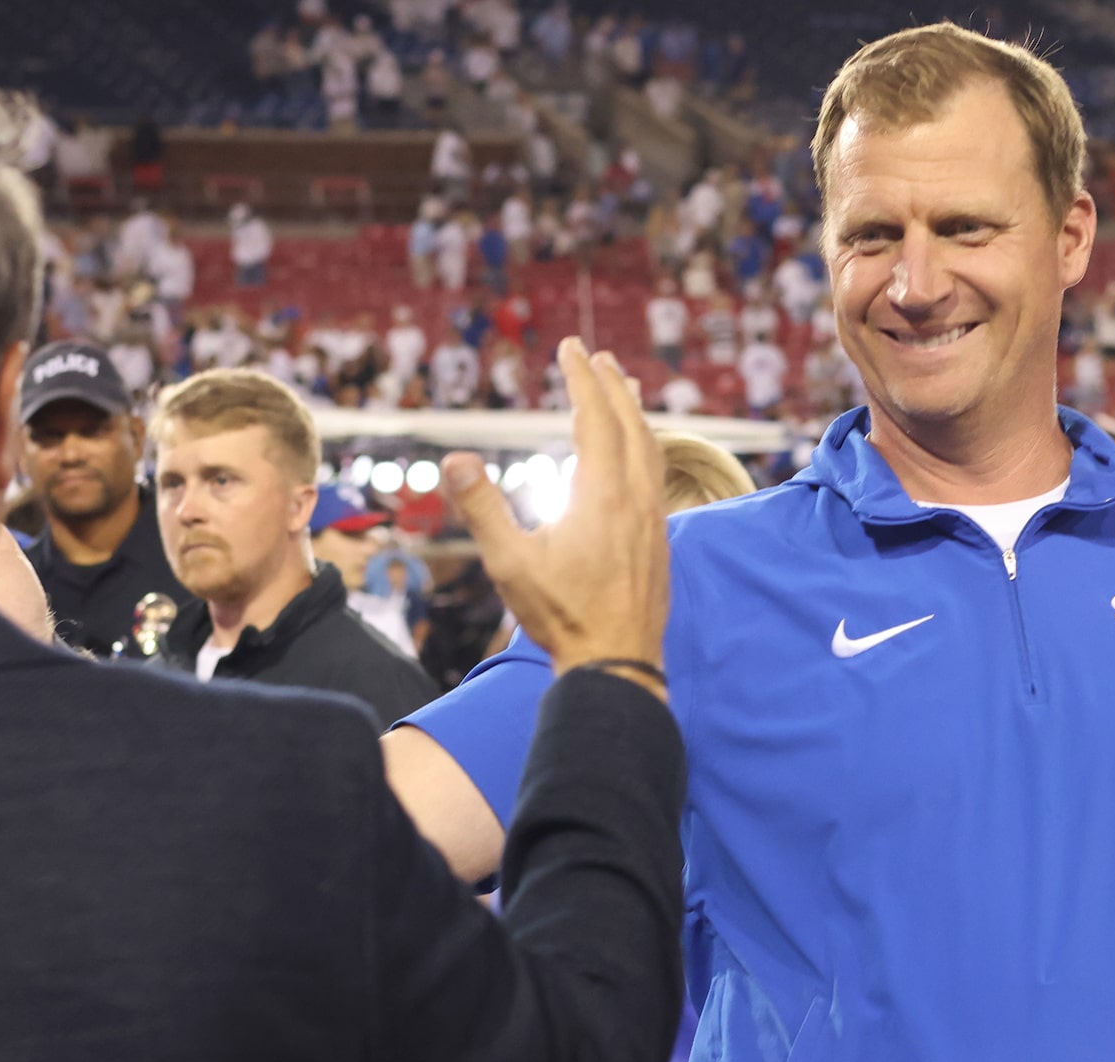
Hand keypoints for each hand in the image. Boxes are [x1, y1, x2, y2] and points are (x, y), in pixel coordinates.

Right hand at [440, 335, 667, 683]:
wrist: (617, 662)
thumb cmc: (562, 615)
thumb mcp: (510, 563)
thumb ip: (483, 508)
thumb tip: (455, 459)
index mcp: (602, 492)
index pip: (595, 415)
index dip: (582, 377)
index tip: (570, 346)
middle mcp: (636, 496)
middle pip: (630, 422)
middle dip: (611, 384)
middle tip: (596, 356)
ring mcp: (653, 517)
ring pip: (650, 446)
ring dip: (634, 412)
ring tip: (624, 389)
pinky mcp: (658, 538)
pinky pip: (655, 473)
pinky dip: (645, 445)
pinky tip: (636, 456)